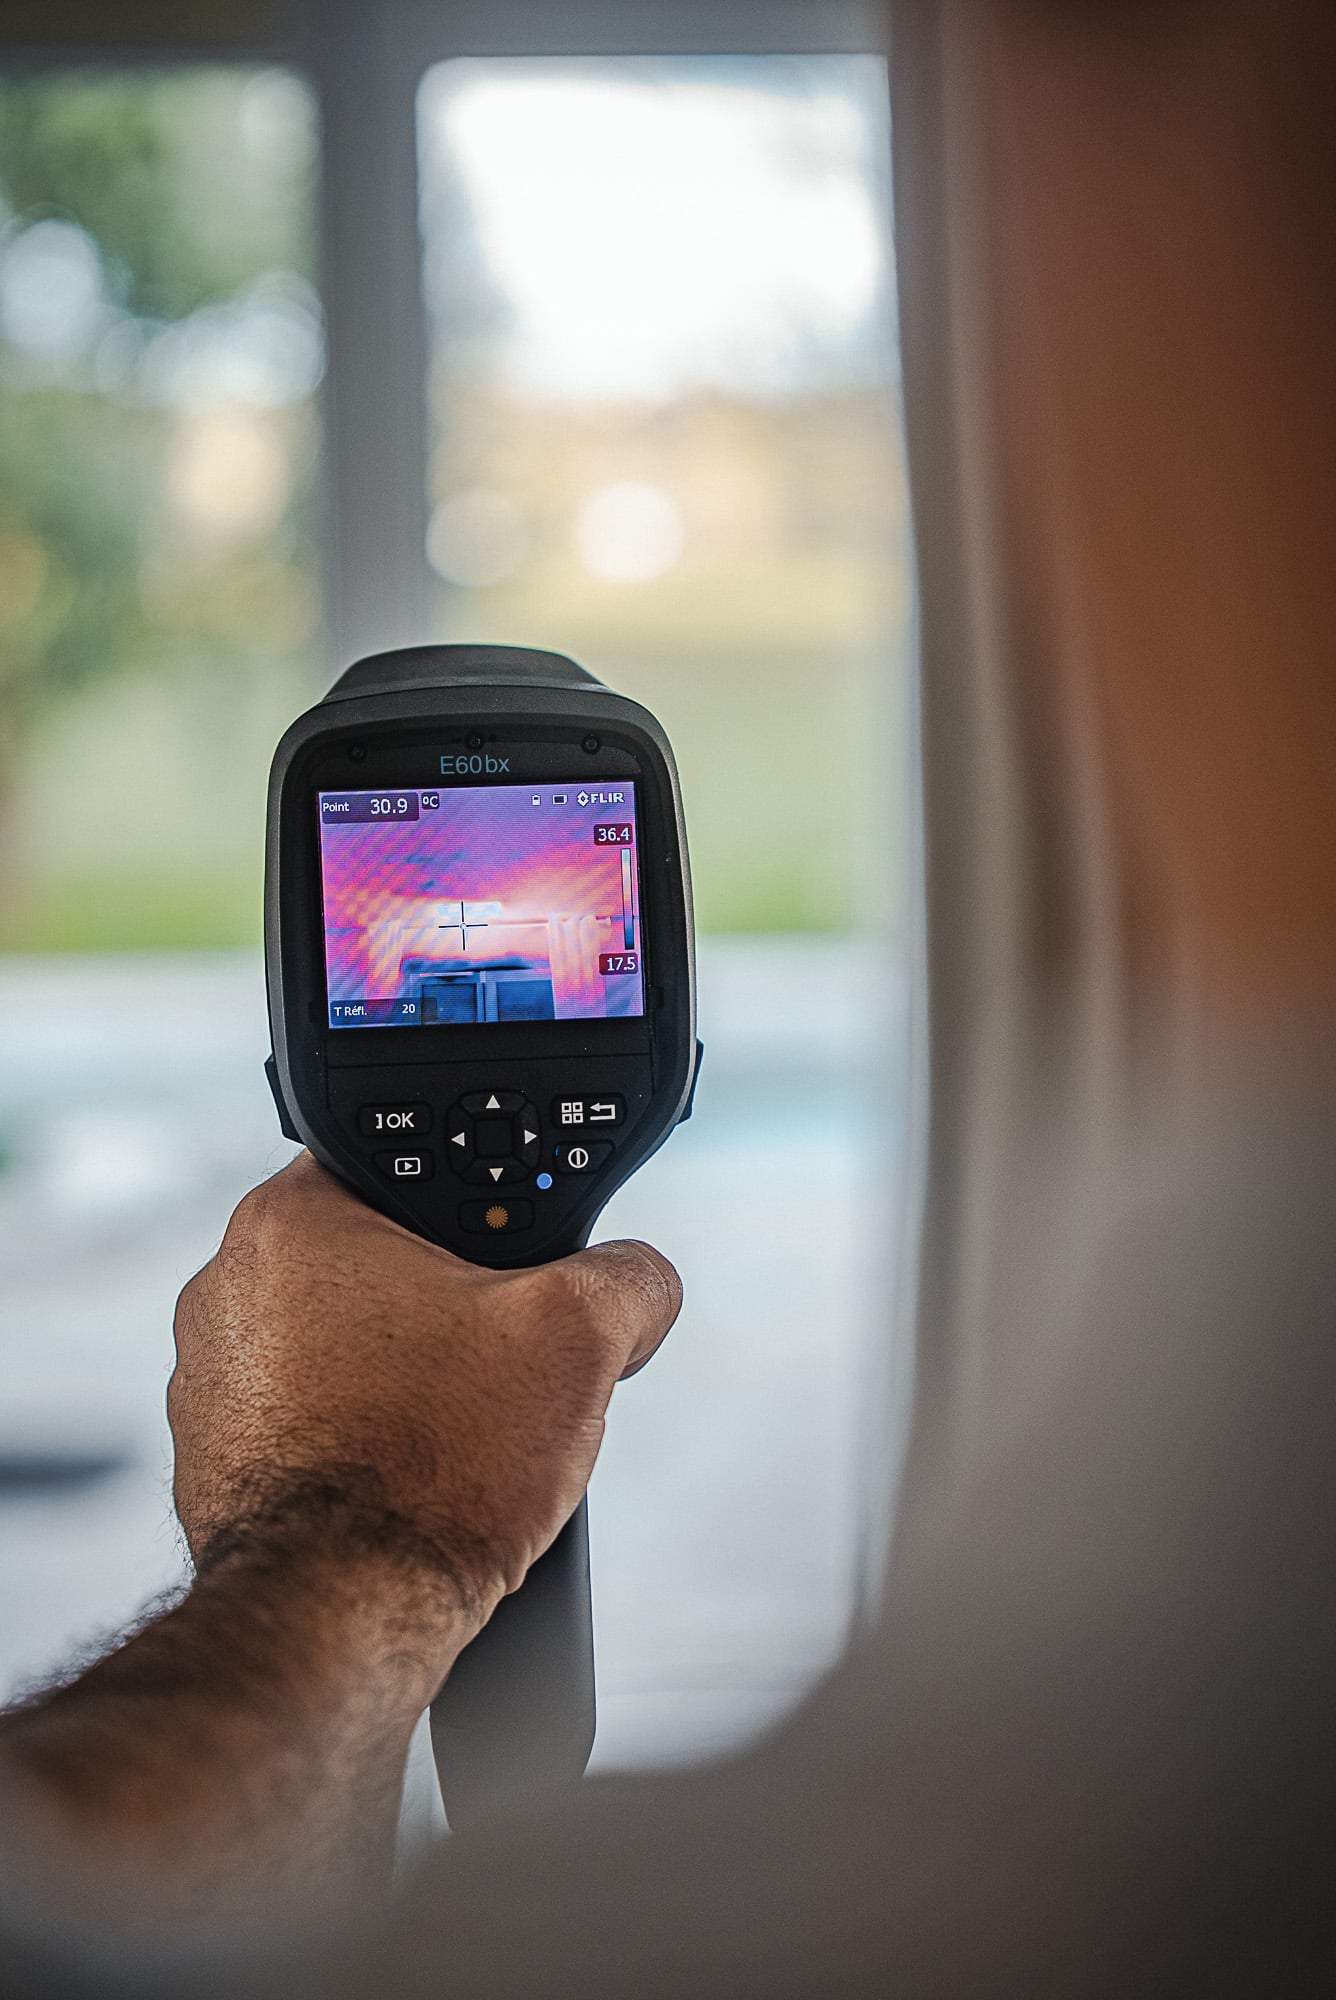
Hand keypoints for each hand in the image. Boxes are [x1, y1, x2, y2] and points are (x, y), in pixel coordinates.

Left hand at [170, 1153, 681, 1627]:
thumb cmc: (432, 1473)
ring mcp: (213, 1377)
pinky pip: (318, 1416)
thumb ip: (628, 1275)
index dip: (495, 1218)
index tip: (527, 1272)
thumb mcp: (578, 1338)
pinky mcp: (217, 1456)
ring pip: (356, 1343)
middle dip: (461, 1308)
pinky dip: (372, 1435)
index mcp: (292, 1220)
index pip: (417, 1168)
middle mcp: (228, 1285)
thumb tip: (640, 1282)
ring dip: (418, 1375)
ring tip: (464, 1430)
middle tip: (506, 1363)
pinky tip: (419, 1474)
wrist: (344, 1622)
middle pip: (392, 1262)